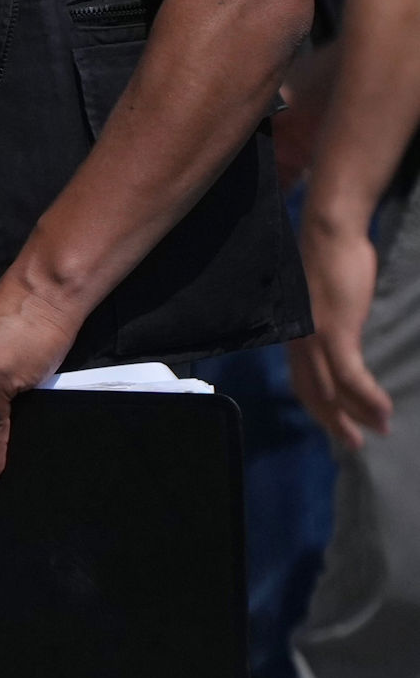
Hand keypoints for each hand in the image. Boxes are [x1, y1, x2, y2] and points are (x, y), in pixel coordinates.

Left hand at [293, 213, 392, 452]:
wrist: (329, 233)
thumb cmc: (332, 261)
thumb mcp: (327, 301)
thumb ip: (330, 324)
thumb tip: (343, 338)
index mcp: (295, 338)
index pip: (304, 383)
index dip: (320, 408)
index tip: (338, 424)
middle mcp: (298, 344)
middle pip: (314, 395)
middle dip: (335, 423)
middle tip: (354, 443)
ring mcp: (314, 340)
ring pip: (333, 392)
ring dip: (357, 416)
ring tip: (379, 430)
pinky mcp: (334, 333)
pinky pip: (351, 376)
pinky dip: (367, 397)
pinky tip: (382, 409)